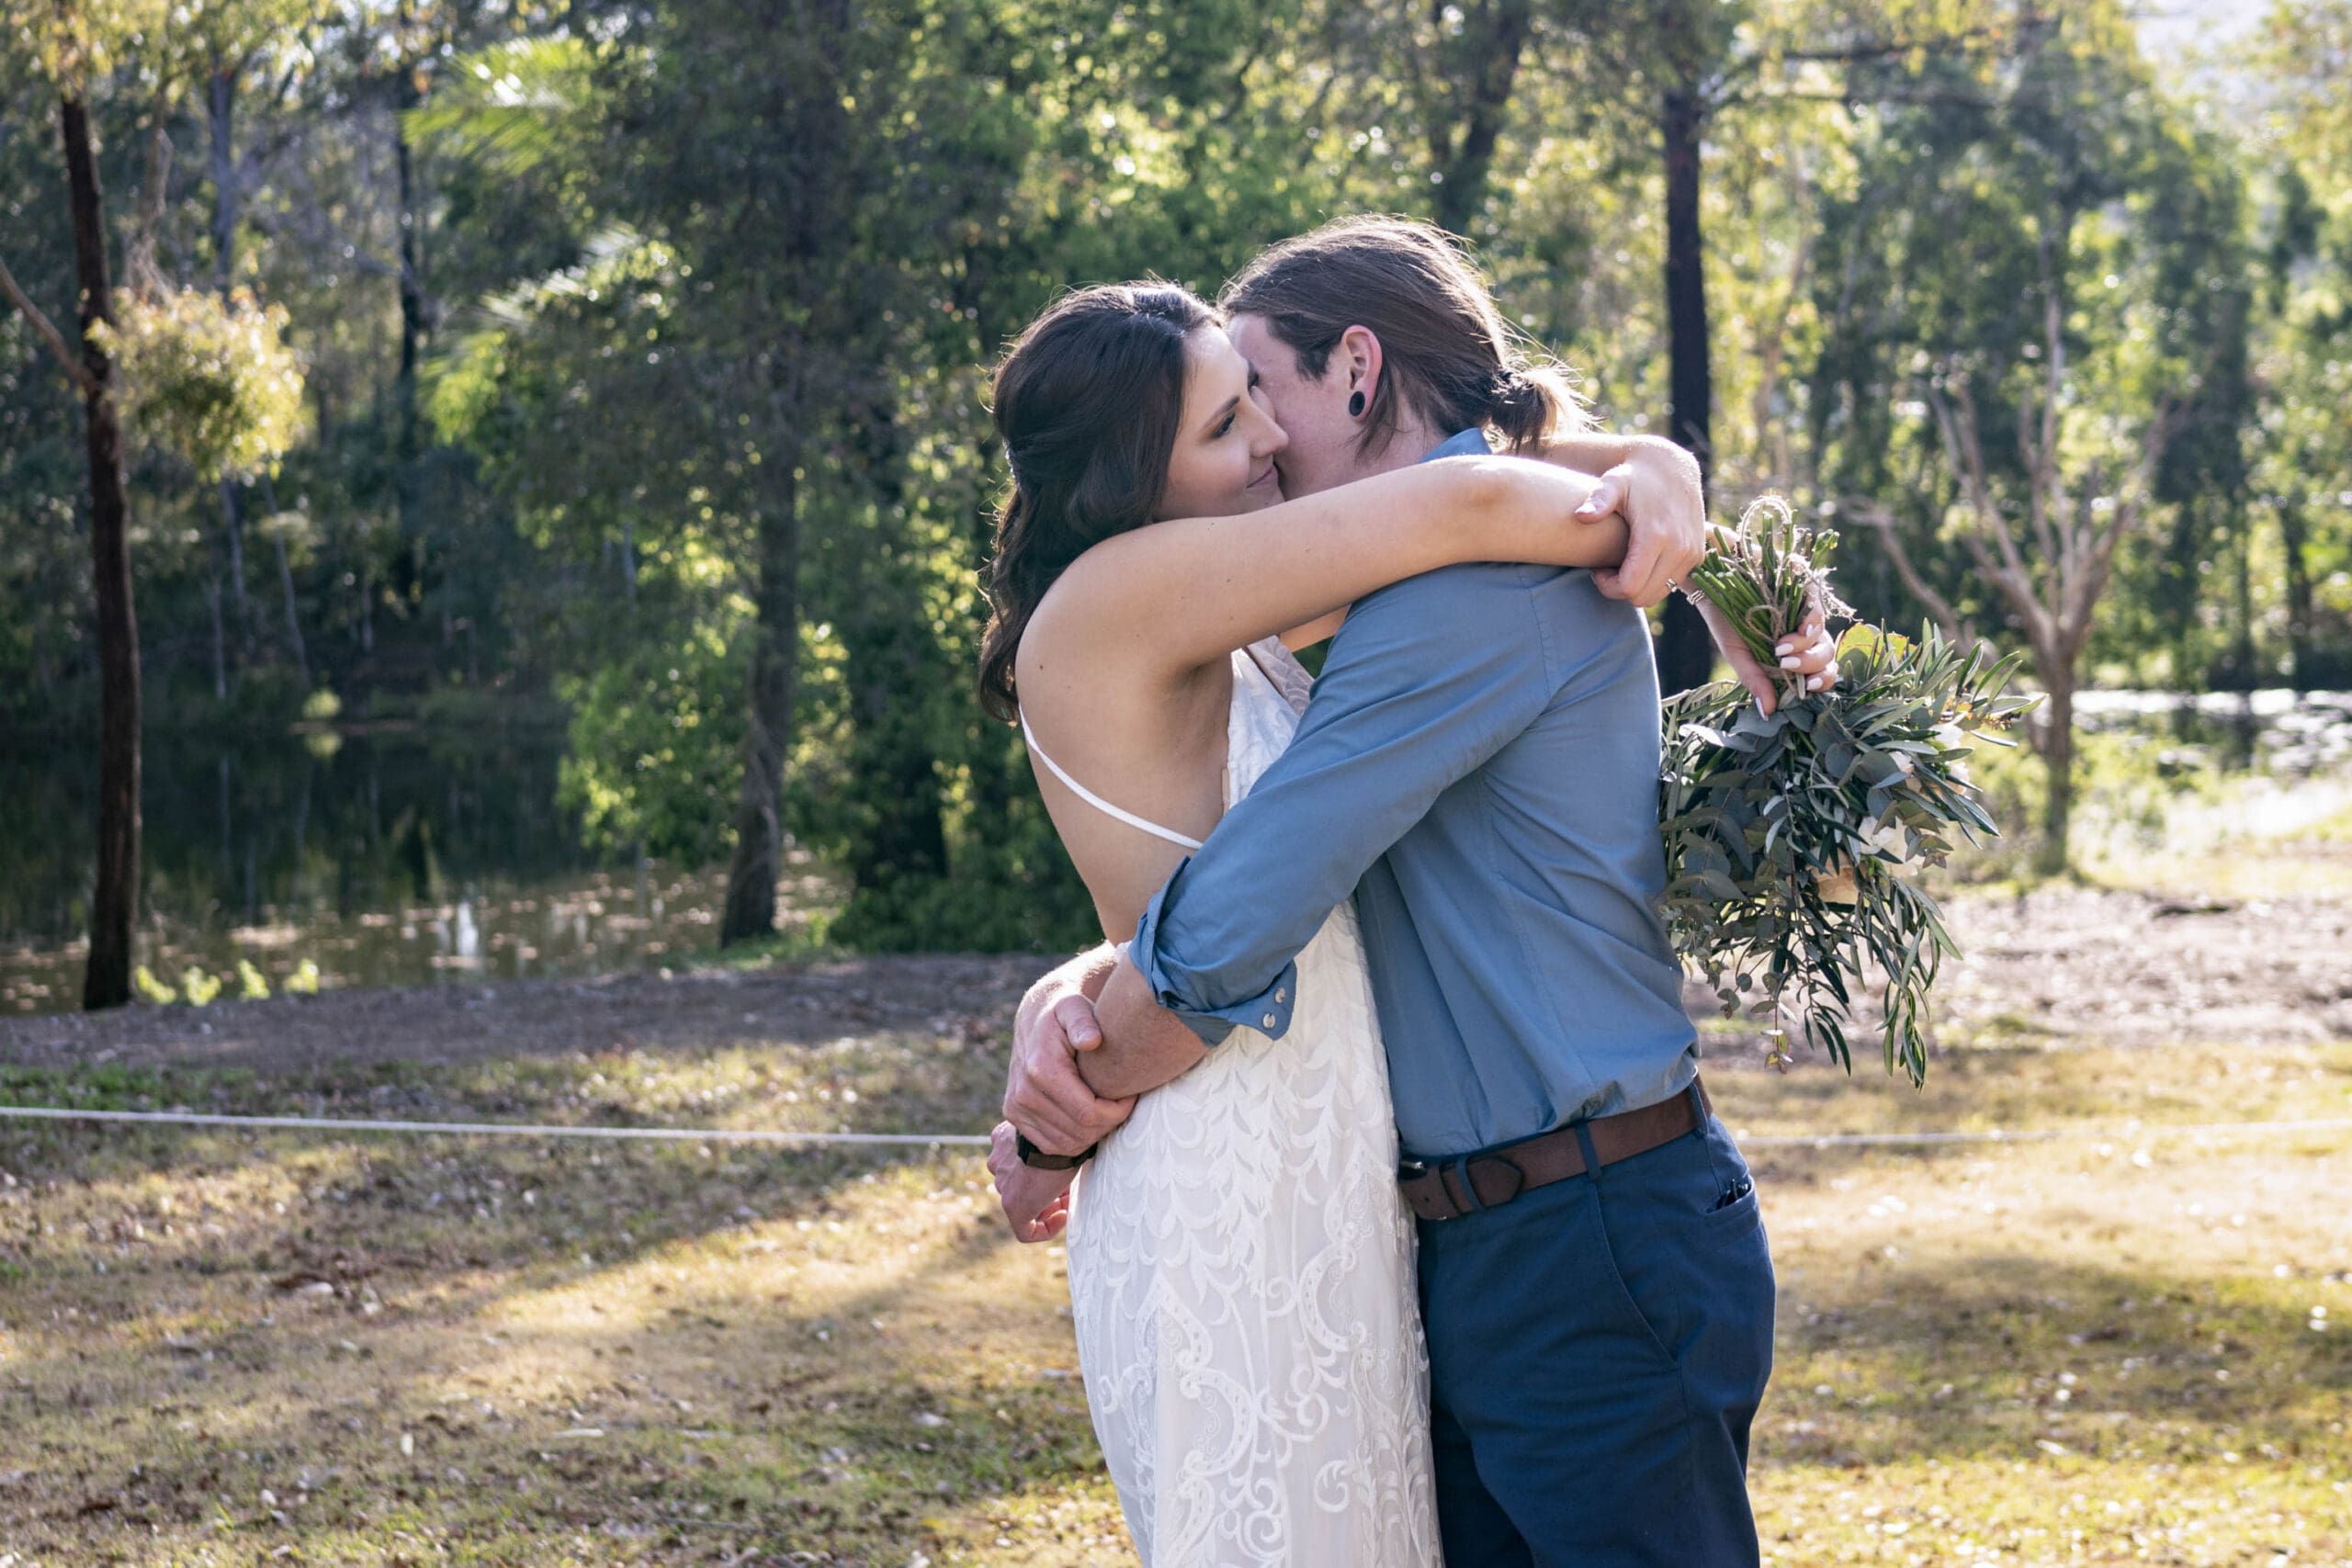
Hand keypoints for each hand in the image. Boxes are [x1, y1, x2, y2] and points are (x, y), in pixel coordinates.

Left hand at [988, 1122, 1078, 1242]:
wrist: (1056, 1136)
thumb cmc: (1063, 1128)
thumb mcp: (1054, 1130)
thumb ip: (1051, 1139)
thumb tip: (1072, 1144)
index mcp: (1003, 1140)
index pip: (1018, 1161)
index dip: (1041, 1169)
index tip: (1060, 1169)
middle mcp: (998, 1162)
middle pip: (1019, 1183)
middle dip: (1044, 1188)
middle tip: (1068, 1188)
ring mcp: (1003, 1186)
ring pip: (1023, 1203)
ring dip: (1046, 1205)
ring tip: (1069, 1202)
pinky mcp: (1013, 1207)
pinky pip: (1024, 1229)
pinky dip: (1045, 1229)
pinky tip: (1063, 1218)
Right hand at [1004, 987, 1133, 1156]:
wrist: (1035, 1018)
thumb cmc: (1064, 1012)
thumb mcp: (1075, 1008)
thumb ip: (1084, 1022)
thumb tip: (1092, 1040)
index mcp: (1041, 1069)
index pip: (1088, 1113)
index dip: (1117, 1112)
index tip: (1130, 1095)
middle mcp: (1024, 1092)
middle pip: (1080, 1132)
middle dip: (1108, 1123)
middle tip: (1122, 1103)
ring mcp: (1016, 1107)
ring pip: (1067, 1143)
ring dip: (1093, 1132)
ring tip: (1106, 1108)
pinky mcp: (1014, 1115)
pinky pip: (1051, 1145)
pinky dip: (1075, 1138)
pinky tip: (1088, 1118)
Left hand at [1577, 439, 1704, 608]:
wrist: (1671, 467)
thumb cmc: (1634, 477)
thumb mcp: (1613, 483)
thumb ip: (1598, 499)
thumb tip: (1581, 516)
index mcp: (1656, 535)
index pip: (1630, 586)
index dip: (1608, 586)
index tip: (1598, 570)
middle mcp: (1679, 548)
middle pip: (1644, 596)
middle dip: (1621, 589)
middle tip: (1607, 569)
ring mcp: (1692, 554)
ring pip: (1659, 594)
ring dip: (1638, 586)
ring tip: (1623, 563)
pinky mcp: (1698, 556)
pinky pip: (1672, 584)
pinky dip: (1654, 581)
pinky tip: (1641, 561)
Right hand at [1697, 591, 1840, 715]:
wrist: (1713, 581)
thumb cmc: (1725, 619)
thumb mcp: (1738, 655)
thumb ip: (1756, 681)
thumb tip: (1768, 713)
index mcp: (1790, 654)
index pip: (1818, 673)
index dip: (1820, 682)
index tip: (1807, 688)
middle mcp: (1802, 635)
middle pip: (1826, 657)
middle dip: (1811, 667)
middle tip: (1786, 666)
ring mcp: (1804, 613)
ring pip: (1825, 637)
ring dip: (1806, 649)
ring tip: (1780, 648)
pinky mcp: (1804, 591)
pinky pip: (1818, 612)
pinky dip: (1811, 625)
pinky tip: (1797, 630)